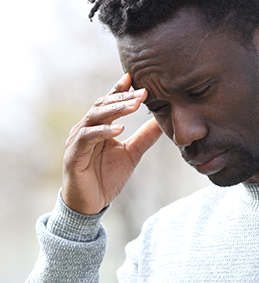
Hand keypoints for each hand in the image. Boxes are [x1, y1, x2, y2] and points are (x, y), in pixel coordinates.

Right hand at [62, 73, 161, 214]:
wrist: (90, 204)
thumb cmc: (107, 177)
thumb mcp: (131, 154)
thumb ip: (145, 137)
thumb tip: (161, 121)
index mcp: (99, 127)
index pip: (109, 103)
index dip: (120, 90)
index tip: (135, 79)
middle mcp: (86, 129)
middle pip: (102, 105)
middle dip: (122, 97)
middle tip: (142, 92)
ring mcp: (78, 140)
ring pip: (94, 117)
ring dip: (115, 110)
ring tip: (134, 105)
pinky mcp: (73, 155)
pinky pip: (87, 138)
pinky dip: (103, 132)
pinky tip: (120, 129)